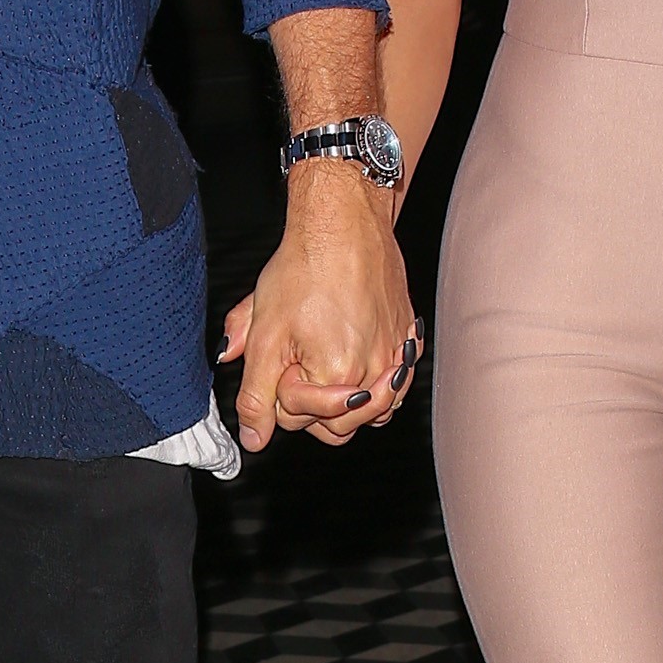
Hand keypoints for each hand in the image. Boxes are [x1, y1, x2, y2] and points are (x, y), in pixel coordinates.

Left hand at [220, 165, 417, 451]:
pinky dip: (374, 384)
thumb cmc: (306, 267)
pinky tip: (355, 360)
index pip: (300, 419)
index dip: (279, 393)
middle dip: (310, 403)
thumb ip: (256, 394)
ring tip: (323, 365)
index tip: (279, 359)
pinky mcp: (408, 341)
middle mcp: (376, 372)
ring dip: (343, 400)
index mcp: (338, 374)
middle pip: (338, 426)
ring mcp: (397, 357)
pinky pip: (394, 384)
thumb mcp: (265, 334)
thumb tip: (254, 439)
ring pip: (371, 411)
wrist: (343, 223)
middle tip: (296, 363)